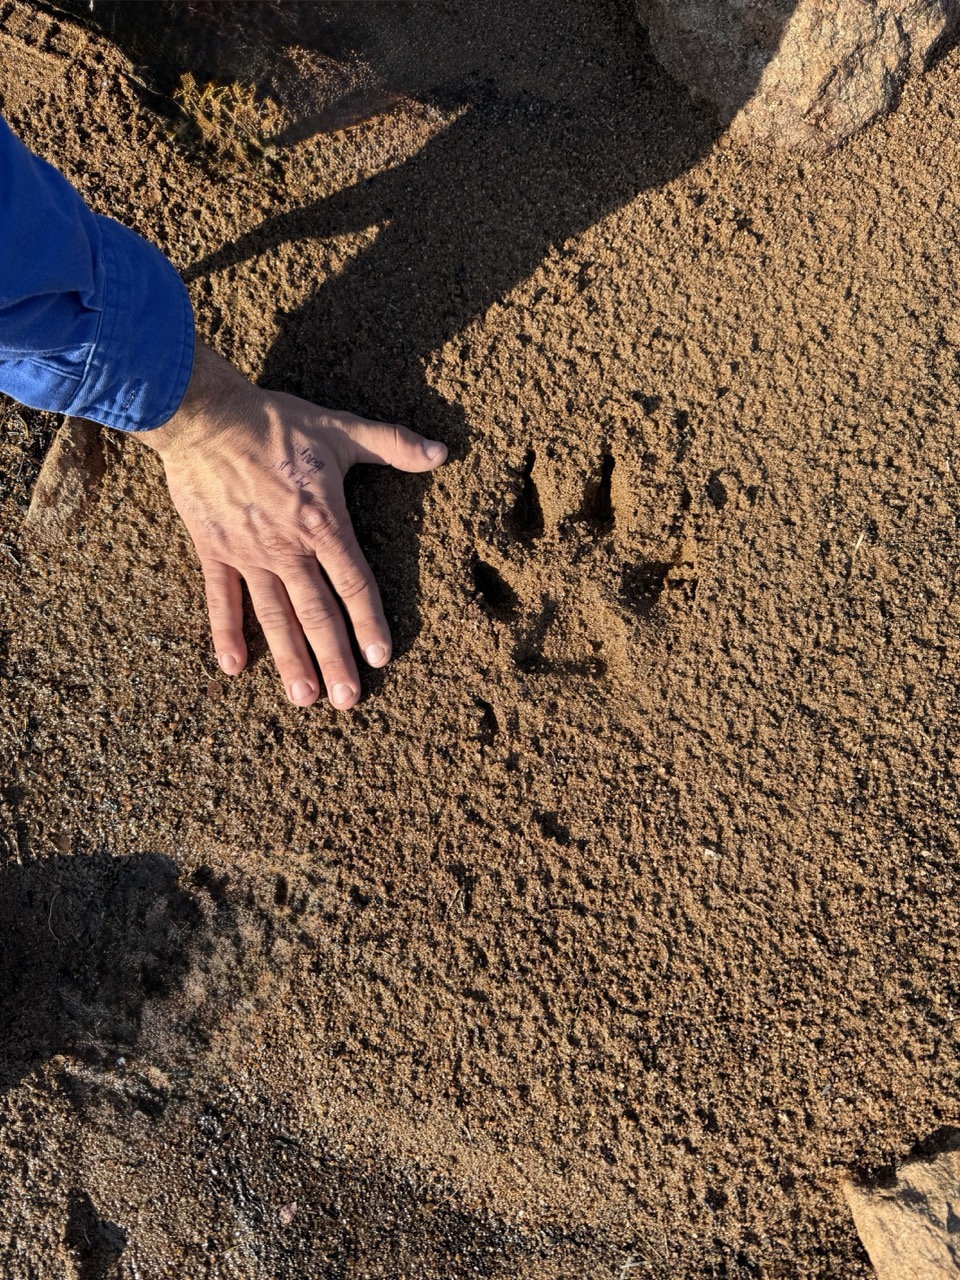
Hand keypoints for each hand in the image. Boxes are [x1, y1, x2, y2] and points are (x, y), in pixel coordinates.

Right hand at [141, 343, 446, 708]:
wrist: (205, 416)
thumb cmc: (276, 422)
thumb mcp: (340, 428)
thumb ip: (392, 444)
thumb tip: (442, 453)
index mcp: (322, 523)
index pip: (354, 583)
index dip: (369, 623)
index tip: (380, 658)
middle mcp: (287, 548)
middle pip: (317, 614)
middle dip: (334, 659)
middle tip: (346, 701)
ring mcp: (248, 554)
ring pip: (274, 616)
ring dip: (289, 660)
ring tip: (304, 699)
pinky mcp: (214, 551)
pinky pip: (221, 599)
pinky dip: (226, 633)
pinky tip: (235, 667)